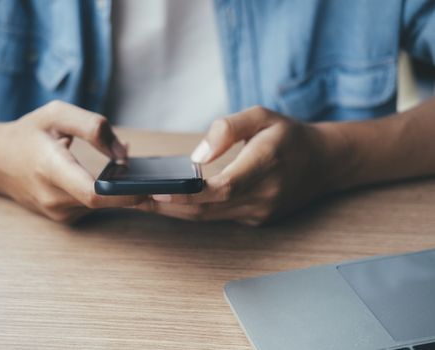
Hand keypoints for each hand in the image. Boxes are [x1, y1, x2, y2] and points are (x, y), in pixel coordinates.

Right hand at [0, 100, 143, 221]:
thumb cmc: (27, 133)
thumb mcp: (56, 114)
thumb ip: (93, 127)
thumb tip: (124, 153)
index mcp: (51, 168)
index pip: (93, 194)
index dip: (125, 195)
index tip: (152, 188)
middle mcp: (54, 197)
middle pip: (105, 203)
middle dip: (136, 194)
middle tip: (167, 185)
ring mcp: (58, 212)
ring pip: (103, 207)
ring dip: (124, 194)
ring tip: (146, 179)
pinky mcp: (63, 217)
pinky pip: (95, 208)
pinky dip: (111, 196)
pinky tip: (120, 182)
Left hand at [141, 106, 330, 225]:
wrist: (323, 163)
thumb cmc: (289, 135)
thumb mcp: (263, 115)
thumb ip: (228, 129)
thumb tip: (197, 155)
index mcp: (266, 164)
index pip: (223, 188)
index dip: (188, 193)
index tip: (157, 192)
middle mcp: (264, 195)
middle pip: (207, 209)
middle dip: (166, 206)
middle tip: (130, 198)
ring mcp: (260, 212)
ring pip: (208, 217)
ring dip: (173, 211)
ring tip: (139, 201)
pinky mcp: (256, 220)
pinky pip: (217, 218)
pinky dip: (191, 211)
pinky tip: (168, 202)